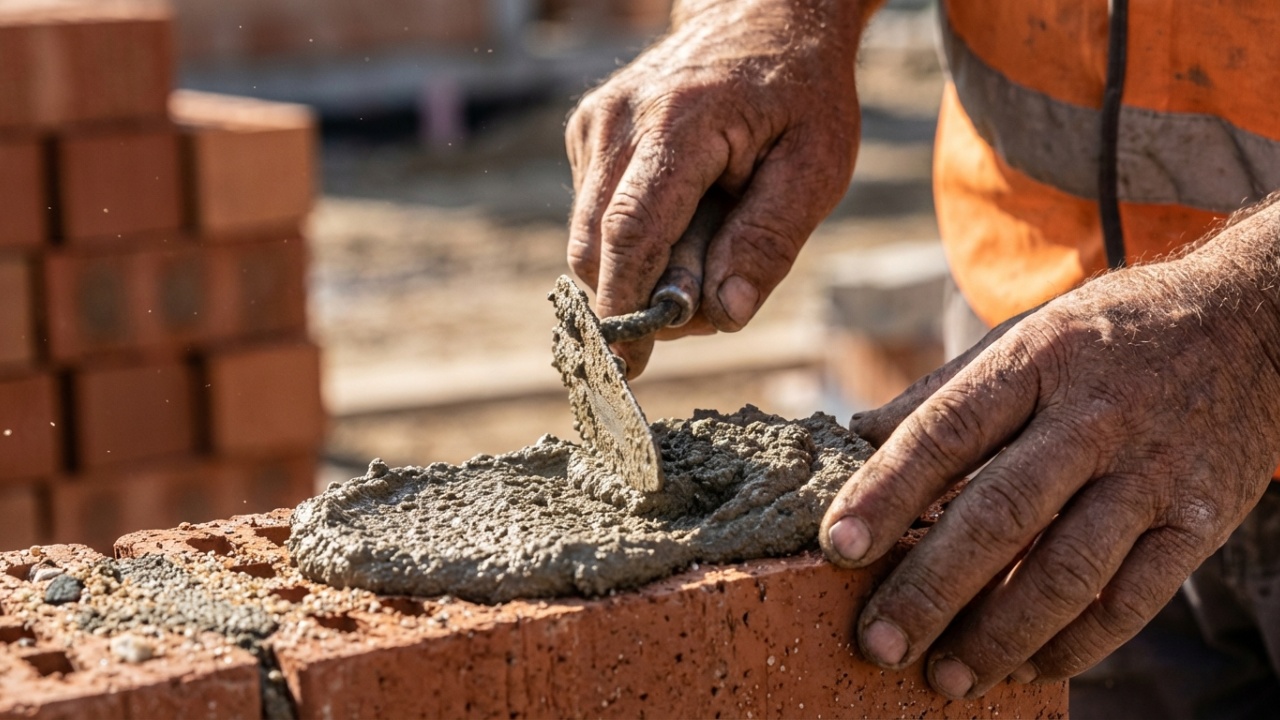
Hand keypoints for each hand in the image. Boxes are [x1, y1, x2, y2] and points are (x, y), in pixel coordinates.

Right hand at [565, 0, 877, 375]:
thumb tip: (728, 312)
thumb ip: (770, 239)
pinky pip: (593, 216)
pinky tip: (682, 221)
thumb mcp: (816, 166)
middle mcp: (619, 120)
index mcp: (678, 123)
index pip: (629, 235)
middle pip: (594, 248)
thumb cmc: (801, 95)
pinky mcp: (586, 133)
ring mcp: (595, 123)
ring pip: (586, 239)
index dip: (625, 307)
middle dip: (637, 298)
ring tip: (705, 253)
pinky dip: (631, 241)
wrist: (763, 17)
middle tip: (703, 305)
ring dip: (635, 272)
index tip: (628, 366)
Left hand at [820, 206, 1279, 698]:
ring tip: (946, 677)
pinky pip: (1134, 597)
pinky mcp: (1201, 519)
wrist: (1252, 323)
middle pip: (1000, 512)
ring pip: (1068, 569)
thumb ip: (945, 391)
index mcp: (1037, 360)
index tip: (836, 547)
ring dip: (1000, 634)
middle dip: (932, 587)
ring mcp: (1152, 472)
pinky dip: (1078, 642)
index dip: (886, 491)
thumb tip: (857, 436)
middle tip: (880, 642)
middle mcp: (1093, 417)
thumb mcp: (1028, 334)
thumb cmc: (1110, 337)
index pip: (947, 430)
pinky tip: (1028, 666)